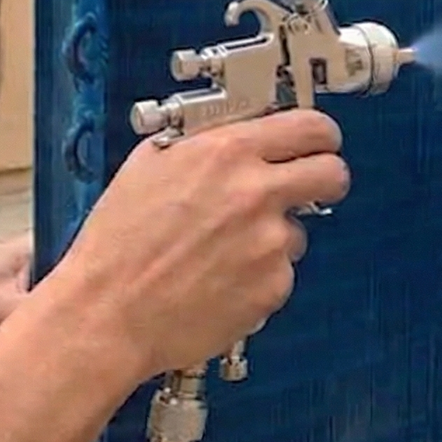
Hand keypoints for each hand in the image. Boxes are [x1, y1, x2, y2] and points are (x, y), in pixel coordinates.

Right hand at [48, 110, 348, 377]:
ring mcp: (269, 243)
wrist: (107, 313)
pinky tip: (220, 279)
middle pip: (334, 173)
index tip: (319, 142)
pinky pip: (281, 272)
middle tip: (306, 188)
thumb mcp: (149, 165)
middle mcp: (256, 193)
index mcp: (227, 153)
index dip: (321, 135)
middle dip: (325, 178)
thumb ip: (202, 142)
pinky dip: (259, 276)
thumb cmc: (117, 245)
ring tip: (224, 251)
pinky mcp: (273, 286)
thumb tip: (235, 131)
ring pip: (300, 230)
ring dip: (274, 236)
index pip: (312, 127)